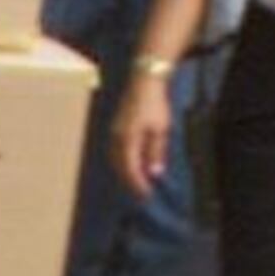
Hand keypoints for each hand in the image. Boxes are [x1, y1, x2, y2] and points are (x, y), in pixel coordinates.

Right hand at [111, 66, 176, 196]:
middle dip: (130, 181)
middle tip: (142, 193)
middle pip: (120, 167)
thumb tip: (154, 173)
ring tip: (137, 182)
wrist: (144, 80)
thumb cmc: (155, 104)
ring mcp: (113, 131)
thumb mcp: (161, 129)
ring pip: (115, 159)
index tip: (147, 195)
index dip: (138, 184)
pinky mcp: (115, 127)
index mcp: (127, 140)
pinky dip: (122, 161)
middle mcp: (116, 137)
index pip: (130, 169)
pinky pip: (115, 150)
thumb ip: (156, 152)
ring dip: (125, 172)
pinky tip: (132, 163)